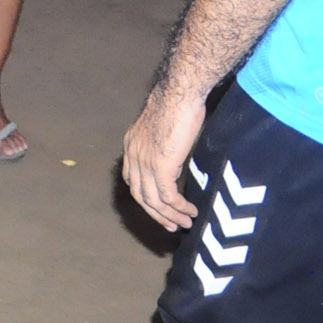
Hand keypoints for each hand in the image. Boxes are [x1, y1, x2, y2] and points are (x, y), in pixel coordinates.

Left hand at [122, 89, 206, 232]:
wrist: (179, 96)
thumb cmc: (176, 105)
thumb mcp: (162, 129)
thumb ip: (162, 145)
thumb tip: (173, 158)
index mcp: (131, 146)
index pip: (132, 180)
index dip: (145, 197)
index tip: (159, 208)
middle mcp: (133, 156)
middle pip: (140, 195)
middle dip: (156, 214)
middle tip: (171, 225)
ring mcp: (145, 162)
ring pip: (153, 200)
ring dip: (170, 215)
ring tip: (186, 223)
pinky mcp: (160, 166)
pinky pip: (168, 196)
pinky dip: (179, 207)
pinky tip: (191, 212)